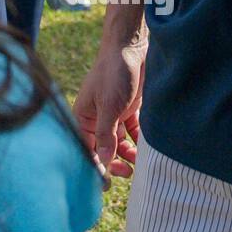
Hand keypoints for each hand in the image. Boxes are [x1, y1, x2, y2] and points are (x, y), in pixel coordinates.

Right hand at [74, 41, 146, 178]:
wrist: (132, 48)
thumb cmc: (113, 73)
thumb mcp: (109, 106)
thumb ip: (106, 134)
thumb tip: (102, 161)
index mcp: (84, 117)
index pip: (85, 147)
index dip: (93, 166)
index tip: (104, 184)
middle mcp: (97, 118)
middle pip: (103, 149)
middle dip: (113, 163)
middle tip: (127, 174)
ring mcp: (114, 114)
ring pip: (119, 143)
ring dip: (128, 155)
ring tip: (139, 163)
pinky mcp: (130, 110)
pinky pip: (133, 133)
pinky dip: (139, 142)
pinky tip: (147, 148)